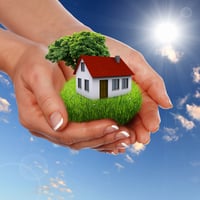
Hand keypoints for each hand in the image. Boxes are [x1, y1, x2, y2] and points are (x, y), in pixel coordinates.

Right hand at [12, 43, 133, 150]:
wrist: (29, 60)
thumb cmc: (33, 63)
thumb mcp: (38, 75)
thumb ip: (47, 99)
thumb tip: (60, 124)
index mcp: (35, 119)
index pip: (66, 132)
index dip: (90, 131)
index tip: (112, 124)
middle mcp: (45, 128)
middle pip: (76, 141)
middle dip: (102, 138)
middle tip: (125, 133)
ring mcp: (54, 127)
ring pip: (82, 142)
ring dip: (104, 141)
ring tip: (126, 137)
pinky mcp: (64, 123)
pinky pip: (84, 135)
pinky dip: (100, 139)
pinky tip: (116, 139)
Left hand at [88, 36, 171, 152]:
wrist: (78, 45)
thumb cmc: (107, 50)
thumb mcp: (132, 61)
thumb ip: (152, 81)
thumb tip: (168, 104)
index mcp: (134, 89)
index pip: (146, 107)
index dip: (150, 118)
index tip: (152, 128)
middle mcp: (121, 99)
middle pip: (133, 119)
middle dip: (139, 130)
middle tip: (141, 139)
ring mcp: (105, 105)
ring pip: (118, 123)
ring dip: (124, 133)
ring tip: (127, 141)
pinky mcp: (88, 109)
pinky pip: (99, 123)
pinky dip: (105, 130)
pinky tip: (109, 136)